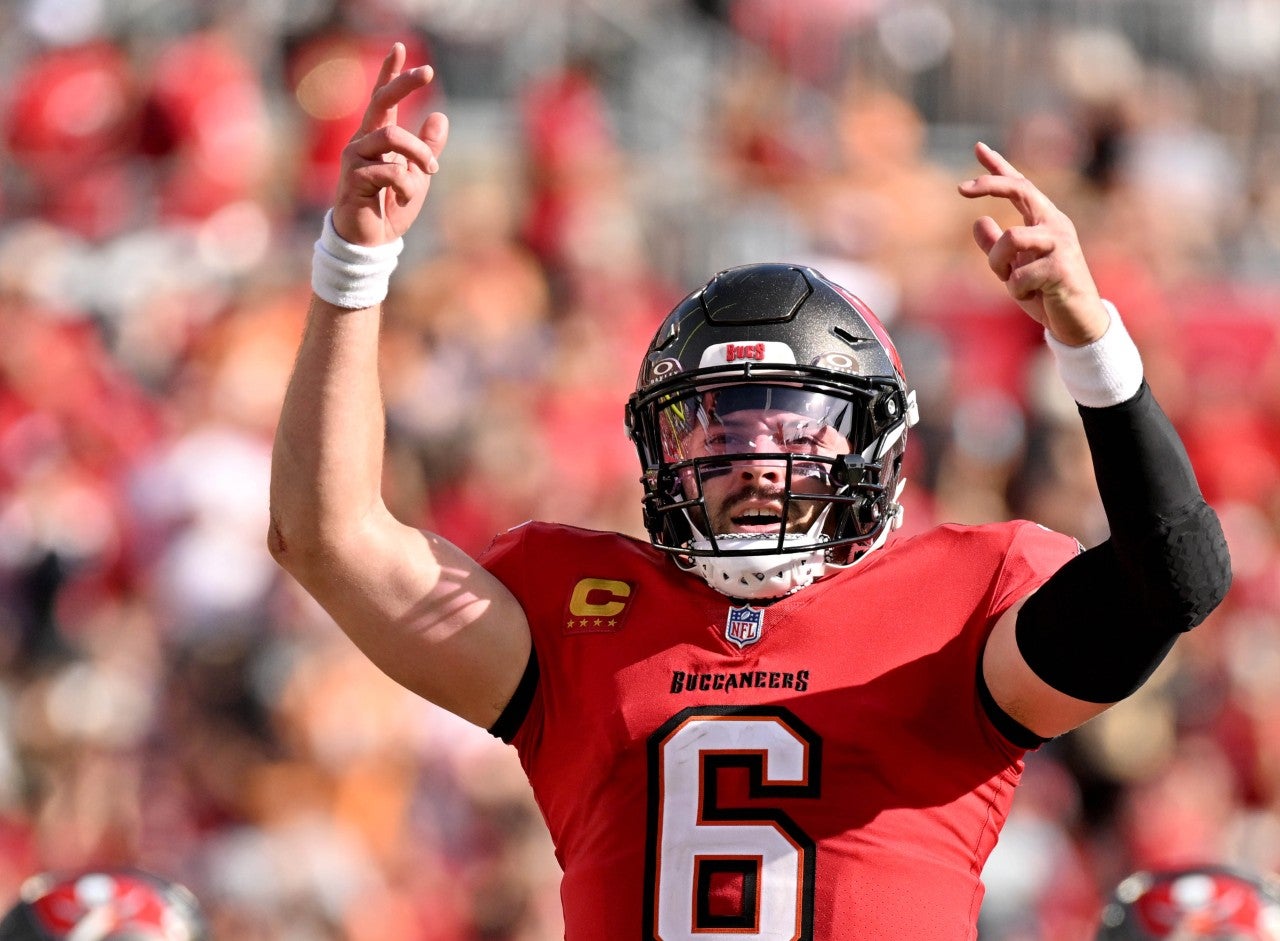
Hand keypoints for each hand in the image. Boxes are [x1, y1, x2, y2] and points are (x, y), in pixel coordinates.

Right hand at [332, 43, 449, 246]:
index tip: (401, 47)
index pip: (381, 99)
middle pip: (381, 102)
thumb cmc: (390, 209)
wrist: (371, 242)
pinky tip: (404, 198)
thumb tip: (440, 116)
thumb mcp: (418, 177)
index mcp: (377, 139)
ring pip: (391, 136)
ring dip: (418, 154)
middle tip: (428, 72)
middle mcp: (362, 142)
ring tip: (430, 173)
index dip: (389, 73)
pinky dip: (406, 184)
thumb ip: (426, 149)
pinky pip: (389, 170)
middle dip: (403, 83)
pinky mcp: (353, 177)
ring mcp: (354, 158)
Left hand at [958, 142, 1108, 345]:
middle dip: (989, 185)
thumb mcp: (1013, 268)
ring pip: (1010, 238)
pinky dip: (1016, 290)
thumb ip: (996, 246)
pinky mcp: (1062, 267)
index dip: (999, 167)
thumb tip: (978, 220)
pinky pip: (1018, 274)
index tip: (978, 147)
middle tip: (961, 188)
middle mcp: (1055, 225)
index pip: (1020, 186)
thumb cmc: (1046, 293)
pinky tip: (1034, 296)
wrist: (1077, 323)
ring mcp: (1061, 243)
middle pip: (1021, 189)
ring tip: (1012, 283)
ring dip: (998, 265)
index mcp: (1044, 222)